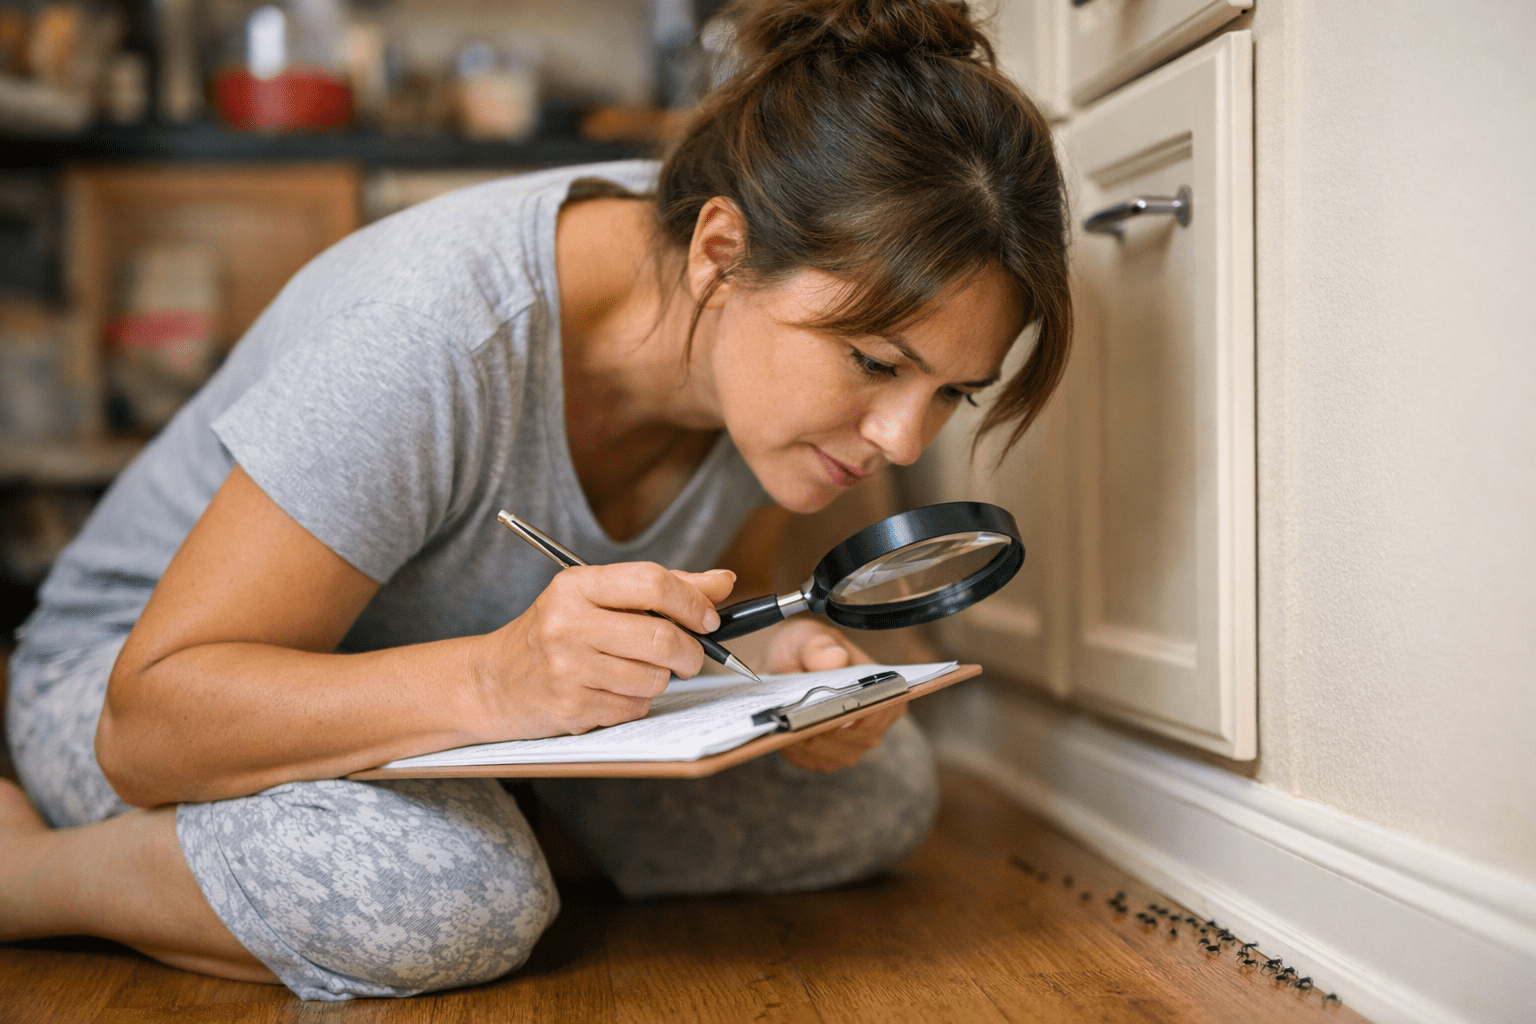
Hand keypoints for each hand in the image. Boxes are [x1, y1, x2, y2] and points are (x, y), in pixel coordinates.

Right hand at [470, 564, 735, 738]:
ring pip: (654, 678)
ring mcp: (567, 669)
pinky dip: (636, 702)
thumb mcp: (596, 597)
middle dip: (690, 652)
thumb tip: (723, 581)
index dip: (692, 602)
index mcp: (576, 586)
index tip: (708, 619)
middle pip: (662, 637)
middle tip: (690, 657)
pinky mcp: (570, 708)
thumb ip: (662, 587)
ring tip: (637, 672)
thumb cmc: (554, 633)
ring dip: (660, 680)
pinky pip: (634, 707)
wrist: (492, 681)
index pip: (652, 583)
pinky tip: (612, 692)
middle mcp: (568, 624)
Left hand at [768, 619, 906, 773]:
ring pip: (835, 753)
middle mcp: (873, 722)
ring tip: (791, 723)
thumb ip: (818, 645)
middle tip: (806, 718)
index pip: (886, 706)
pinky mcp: (824, 758)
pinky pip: (813, 760)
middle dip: (832, 729)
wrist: (779, 669)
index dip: (867, 714)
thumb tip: (835, 659)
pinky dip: (797, 749)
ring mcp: (850, 744)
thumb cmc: (802, 651)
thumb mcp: (807, 636)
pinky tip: (784, 733)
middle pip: (860, 737)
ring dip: (812, 740)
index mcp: (884, 687)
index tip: (844, 716)